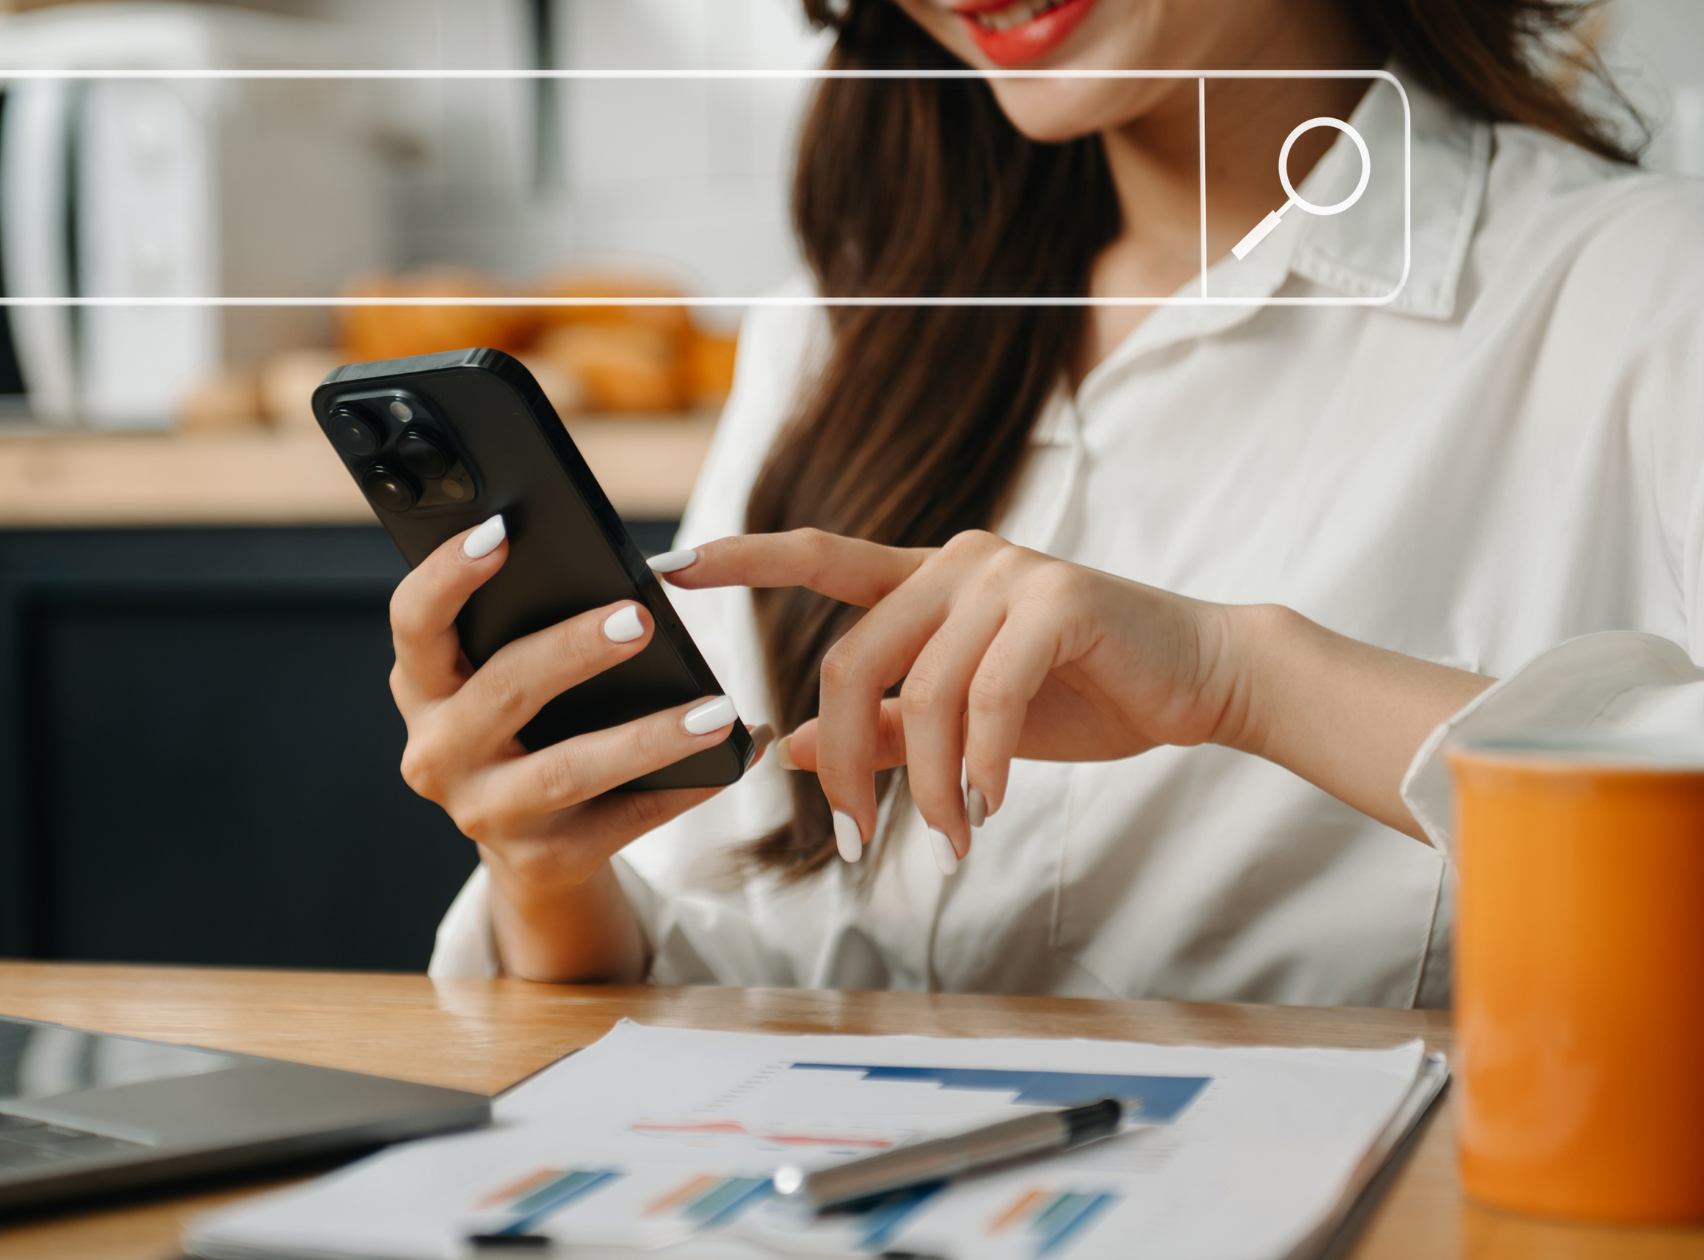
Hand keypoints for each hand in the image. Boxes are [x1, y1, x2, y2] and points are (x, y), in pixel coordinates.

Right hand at [389, 515, 764, 980]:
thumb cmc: (525, 726)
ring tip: (714, 709)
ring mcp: (486, 813)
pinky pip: (623, 820)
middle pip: (501, 688)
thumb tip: (620, 576)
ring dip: (647, 737)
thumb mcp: (497, 678)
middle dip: (572, 649)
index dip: (448, 575)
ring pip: (567, 770)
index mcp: (421, 688)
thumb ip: (521, 628)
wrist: (530, 843)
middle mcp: (436, 754)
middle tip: (639, 617)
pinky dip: (682, 788)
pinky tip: (729, 759)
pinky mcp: (542, 860)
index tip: (501, 531)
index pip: (414, 621)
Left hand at [659, 529, 1254, 862]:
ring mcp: (1008, 572)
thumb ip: (884, 724)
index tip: (672, 565)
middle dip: (850, 766)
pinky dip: (981, 763)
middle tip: (859, 840)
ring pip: (923, 692)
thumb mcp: (965, 721)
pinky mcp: (1060, 598)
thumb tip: (794, 747)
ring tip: (954, 841)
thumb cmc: (1083, 694)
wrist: (1200, 682)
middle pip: (852, 659)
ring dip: (927, 786)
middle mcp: (956, 560)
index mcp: (926, 578)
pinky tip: (989, 805)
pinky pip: (987, 696)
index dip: (744, 557)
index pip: (820, 556)